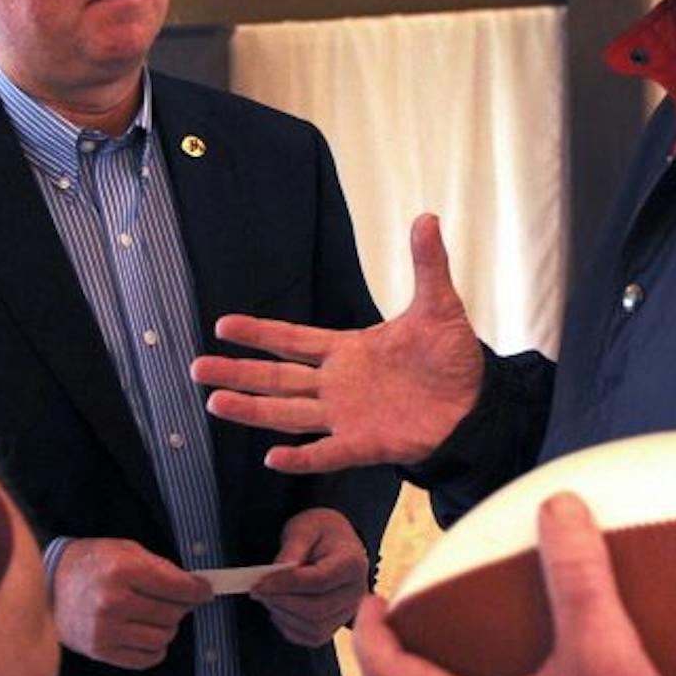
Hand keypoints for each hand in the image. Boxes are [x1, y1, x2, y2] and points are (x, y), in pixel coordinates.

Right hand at [52, 538, 212, 669]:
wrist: (47, 586)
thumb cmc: (90, 563)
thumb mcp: (124, 550)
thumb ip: (160, 567)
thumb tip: (195, 586)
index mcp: (120, 571)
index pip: (175, 587)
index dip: (197, 590)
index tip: (205, 591)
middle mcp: (113, 603)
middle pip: (172, 614)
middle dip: (180, 607)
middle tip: (174, 600)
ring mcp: (105, 630)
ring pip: (162, 638)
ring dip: (166, 627)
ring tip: (153, 615)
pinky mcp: (100, 651)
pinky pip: (146, 658)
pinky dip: (154, 648)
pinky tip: (144, 633)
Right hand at [191, 214, 484, 471]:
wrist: (478, 404)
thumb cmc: (452, 358)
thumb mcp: (438, 306)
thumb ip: (427, 265)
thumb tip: (426, 217)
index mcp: (346, 351)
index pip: (293, 340)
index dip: (259, 333)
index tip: (222, 326)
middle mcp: (337, 384)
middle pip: (277, 378)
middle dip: (238, 372)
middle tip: (197, 368)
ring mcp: (347, 416)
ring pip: (289, 413)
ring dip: (253, 409)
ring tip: (216, 404)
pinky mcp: (365, 444)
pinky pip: (327, 452)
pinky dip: (302, 456)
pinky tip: (273, 458)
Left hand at [250, 507, 369, 646]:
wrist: (335, 541)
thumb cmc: (319, 532)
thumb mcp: (304, 528)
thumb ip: (292, 548)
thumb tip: (277, 572)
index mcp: (352, 563)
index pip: (317, 581)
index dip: (284, 585)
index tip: (258, 584)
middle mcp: (357, 591)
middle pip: (316, 609)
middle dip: (281, 602)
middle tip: (258, 591)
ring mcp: (350, 611)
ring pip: (315, 627)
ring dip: (284, 616)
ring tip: (268, 598)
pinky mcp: (338, 623)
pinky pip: (314, 637)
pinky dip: (291, 629)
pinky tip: (279, 611)